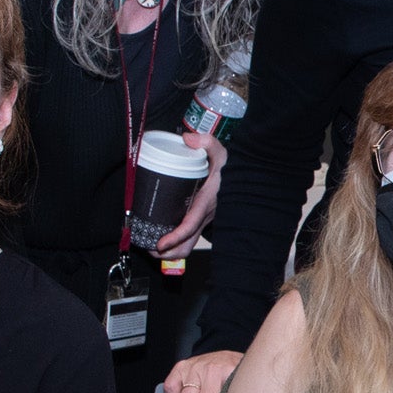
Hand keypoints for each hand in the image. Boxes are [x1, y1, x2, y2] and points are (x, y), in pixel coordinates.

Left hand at [154, 130, 226, 256]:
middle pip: (187, 245)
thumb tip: (188, 139)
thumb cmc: (230, 168)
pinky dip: (173, 242)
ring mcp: (202, 221)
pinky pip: (187, 237)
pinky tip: (160, 235)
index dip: (174, 238)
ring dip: (169, 251)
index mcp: (206, 203)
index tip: (159, 244)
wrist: (243, 178)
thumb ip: (207, 142)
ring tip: (150, 246)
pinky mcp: (199, 220)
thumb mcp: (221, 152)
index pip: (189, 226)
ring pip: (186, 245)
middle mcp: (204, 216)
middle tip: (149, 248)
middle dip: (167, 253)